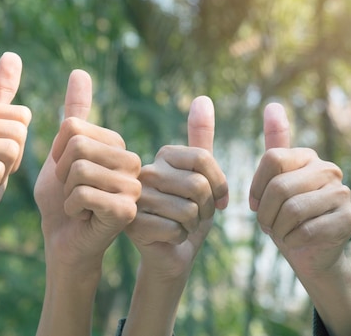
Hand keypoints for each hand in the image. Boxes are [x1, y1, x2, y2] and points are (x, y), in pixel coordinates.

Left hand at [34, 69, 141, 270]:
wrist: (63, 241)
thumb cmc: (61, 199)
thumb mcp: (62, 153)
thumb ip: (74, 114)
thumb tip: (80, 72)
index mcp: (119, 145)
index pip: (72, 126)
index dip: (57, 151)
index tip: (68, 173)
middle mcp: (133, 162)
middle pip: (77, 145)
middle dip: (62, 172)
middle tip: (73, 190)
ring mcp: (133, 186)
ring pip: (79, 168)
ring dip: (66, 191)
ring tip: (79, 203)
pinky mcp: (127, 210)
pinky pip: (82, 193)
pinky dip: (70, 207)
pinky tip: (82, 216)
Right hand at [126, 96, 228, 278]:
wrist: (171, 252)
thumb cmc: (190, 214)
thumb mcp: (203, 177)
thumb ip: (203, 140)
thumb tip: (202, 99)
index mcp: (164, 154)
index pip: (204, 159)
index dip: (219, 184)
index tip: (215, 198)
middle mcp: (145, 171)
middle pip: (198, 186)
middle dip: (207, 208)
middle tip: (195, 216)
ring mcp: (136, 197)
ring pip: (189, 210)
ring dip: (193, 225)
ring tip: (181, 225)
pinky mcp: (132, 223)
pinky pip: (176, 230)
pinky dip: (180, 238)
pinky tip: (168, 238)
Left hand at [249, 103, 350, 279]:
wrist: (311, 253)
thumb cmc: (286, 216)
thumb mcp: (273, 182)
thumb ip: (273, 146)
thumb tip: (272, 104)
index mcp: (307, 156)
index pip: (272, 159)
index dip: (256, 187)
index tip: (255, 204)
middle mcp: (328, 169)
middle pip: (280, 187)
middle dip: (265, 213)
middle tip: (267, 225)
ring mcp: (342, 193)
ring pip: (292, 210)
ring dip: (278, 228)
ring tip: (281, 232)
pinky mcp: (349, 219)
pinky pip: (306, 230)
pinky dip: (292, 240)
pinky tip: (296, 241)